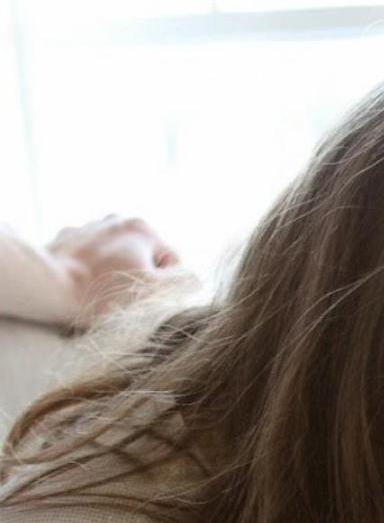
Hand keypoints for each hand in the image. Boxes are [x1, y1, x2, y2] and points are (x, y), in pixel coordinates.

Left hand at [45, 215, 184, 329]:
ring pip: (114, 256)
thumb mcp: (155, 292)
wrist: (48, 286)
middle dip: (137, 278)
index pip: (172, 262)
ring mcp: (88, 227)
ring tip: (101, 296)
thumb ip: (184, 282)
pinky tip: (82, 287)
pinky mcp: (64, 239)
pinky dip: (89, 270)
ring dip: (113, 273)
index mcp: (143, 228)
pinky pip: (87, 257)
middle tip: (123, 302)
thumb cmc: (103, 293)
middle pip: (142, 257)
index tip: (148, 303)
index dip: (166, 287)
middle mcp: (116, 219)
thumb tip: (196, 278)